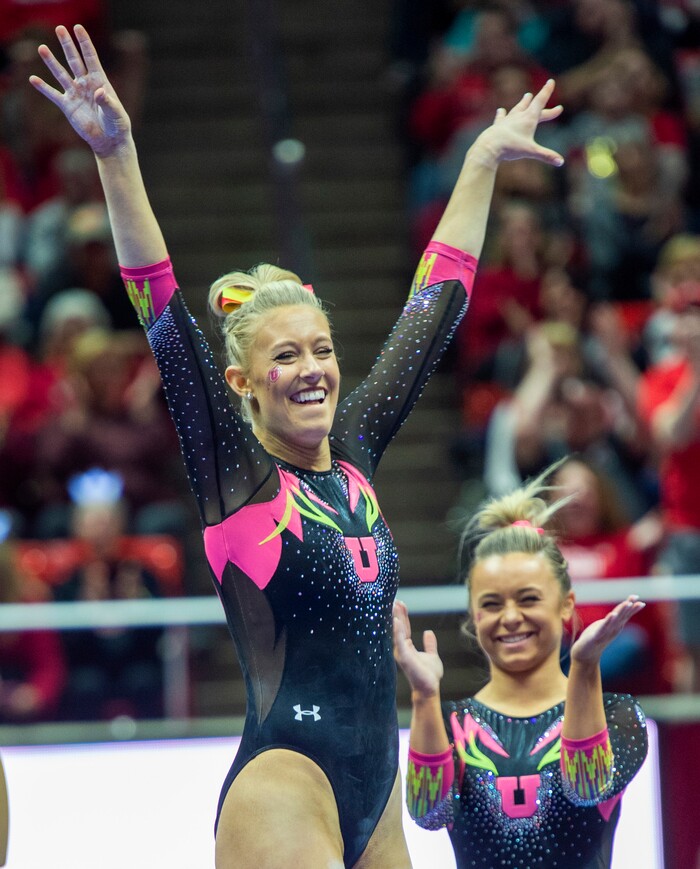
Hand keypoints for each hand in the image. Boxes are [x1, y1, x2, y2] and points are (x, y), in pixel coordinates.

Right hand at [29, 24, 131, 155]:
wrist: (110, 141)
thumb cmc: (117, 125)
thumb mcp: (116, 113)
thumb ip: (107, 102)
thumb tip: (98, 92)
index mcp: (100, 81)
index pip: (91, 58)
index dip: (85, 43)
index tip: (78, 28)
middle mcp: (86, 84)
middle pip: (75, 60)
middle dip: (67, 45)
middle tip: (59, 28)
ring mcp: (76, 93)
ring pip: (61, 74)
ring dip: (51, 62)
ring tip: (42, 48)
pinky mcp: (68, 106)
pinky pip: (53, 95)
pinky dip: (43, 88)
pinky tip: (33, 79)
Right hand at [393, 600, 443, 697]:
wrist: (430, 689)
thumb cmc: (429, 675)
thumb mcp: (432, 656)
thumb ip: (429, 645)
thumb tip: (428, 632)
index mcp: (407, 647)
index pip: (404, 628)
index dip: (403, 615)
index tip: (401, 603)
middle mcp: (402, 649)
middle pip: (399, 627)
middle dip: (397, 613)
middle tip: (394, 599)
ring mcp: (402, 653)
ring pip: (397, 632)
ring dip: (396, 618)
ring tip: (394, 605)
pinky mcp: (404, 657)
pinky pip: (400, 641)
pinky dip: (398, 631)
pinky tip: (397, 621)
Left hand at [473, 80, 563, 167]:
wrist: (489, 147)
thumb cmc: (510, 148)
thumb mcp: (531, 152)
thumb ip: (546, 156)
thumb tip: (561, 162)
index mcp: (529, 118)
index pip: (540, 101)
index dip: (546, 91)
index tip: (551, 81)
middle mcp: (518, 116)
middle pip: (532, 106)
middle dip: (541, 99)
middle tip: (546, 92)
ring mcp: (507, 120)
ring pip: (517, 108)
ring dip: (523, 102)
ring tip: (527, 96)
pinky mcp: (497, 126)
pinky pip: (501, 118)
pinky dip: (502, 114)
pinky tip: (501, 111)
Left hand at [570, 596, 645, 665]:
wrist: (585, 655)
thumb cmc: (596, 638)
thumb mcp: (605, 626)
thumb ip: (612, 619)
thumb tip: (618, 612)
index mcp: (615, 627)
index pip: (625, 615)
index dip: (632, 607)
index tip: (639, 598)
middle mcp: (613, 630)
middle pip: (622, 616)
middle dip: (629, 607)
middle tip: (637, 599)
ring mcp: (605, 634)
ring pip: (615, 621)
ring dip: (621, 612)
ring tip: (627, 603)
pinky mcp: (596, 637)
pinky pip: (603, 628)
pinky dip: (608, 621)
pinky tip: (612, 615)